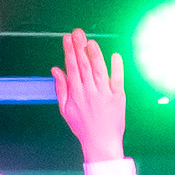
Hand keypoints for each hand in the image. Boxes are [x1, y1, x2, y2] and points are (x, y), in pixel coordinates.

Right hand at [53, 27, 128, 161]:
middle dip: (79, 47)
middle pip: (84, 65)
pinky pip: (117, 79)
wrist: (101, 142)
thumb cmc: (82, 126)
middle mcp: (90, 92)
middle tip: (77, 32)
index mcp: (76, 94)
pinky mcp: (118, 97)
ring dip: (95, 54)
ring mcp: (104, 94)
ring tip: (91, 41)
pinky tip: (115, 55)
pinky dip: (116, 67)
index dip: (69, 51)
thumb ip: (61, 88)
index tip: (67, 38)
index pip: (71, 67)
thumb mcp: (65, 109)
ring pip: (99, 70)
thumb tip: (55, 69)